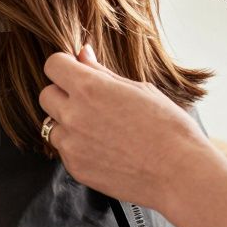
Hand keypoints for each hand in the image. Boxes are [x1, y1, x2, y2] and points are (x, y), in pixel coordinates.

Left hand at [38, 47, 221, 211]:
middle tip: (89, 101)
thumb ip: (102, 72)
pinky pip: (64, 150)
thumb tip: (82, 54)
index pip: (53, 65)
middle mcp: (73, 114)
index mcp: (89, 88)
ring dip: (67, 122)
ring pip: (51, 124)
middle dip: (62, 94)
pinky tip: (103, 148)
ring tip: (98, 128)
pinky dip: (77, 146)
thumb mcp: (138, 89)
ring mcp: (71, 144)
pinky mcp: (75, 167)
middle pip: (46, 94)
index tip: (76, 72)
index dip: (65, 66)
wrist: (180, 173)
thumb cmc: (168, 128)